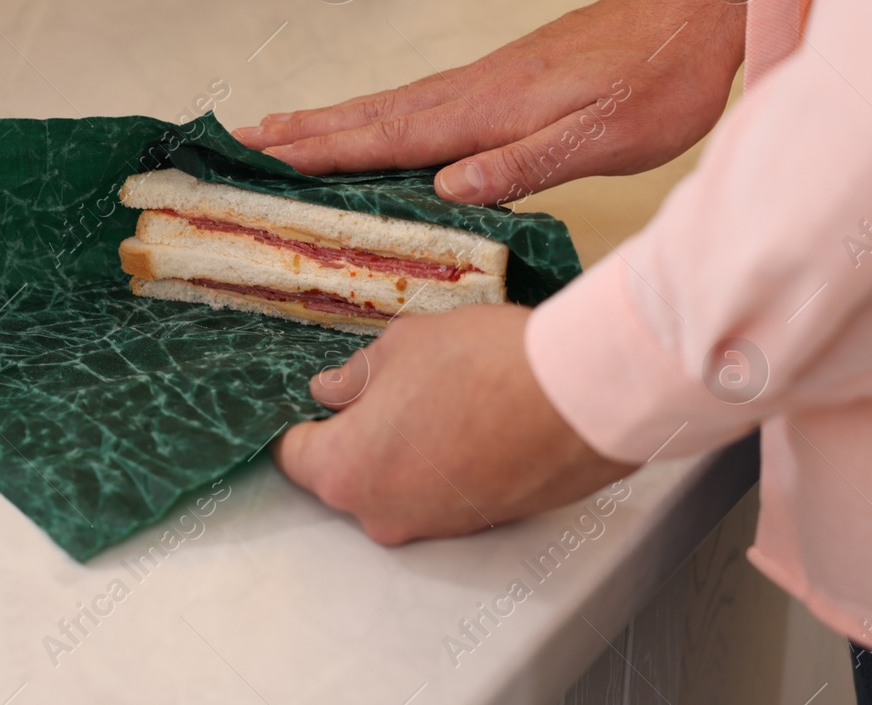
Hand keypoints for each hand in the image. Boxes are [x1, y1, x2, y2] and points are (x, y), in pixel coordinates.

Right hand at [234, 0, 744, 204]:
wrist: (698, 8)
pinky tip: (362, 122)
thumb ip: (528, 162)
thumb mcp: (609, 137)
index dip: (322, 151)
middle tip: (237, 140)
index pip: (389, 135)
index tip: (262, 157)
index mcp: (491, 108)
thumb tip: (448, 187)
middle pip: (369, 113)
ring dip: (325, 119)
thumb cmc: (662, 79)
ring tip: (273, 129)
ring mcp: (482, 78)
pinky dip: (370, 112)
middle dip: (301, 130)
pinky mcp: (499, 77)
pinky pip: (414, 100)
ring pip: (386, 103)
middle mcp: (473, 87)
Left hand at [273, 305, 634, 543]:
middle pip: (344, 474)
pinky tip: (466, 420)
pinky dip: (441, 463)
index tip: (310, 400)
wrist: (578, 399)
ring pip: (394, 485)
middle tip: (378, 387)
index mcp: (345, 470)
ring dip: (401, 449)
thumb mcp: (401, 346)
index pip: (293, 455)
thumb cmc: (482, 365)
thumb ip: (357, 375)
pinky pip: (438, 493)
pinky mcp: (477, 525)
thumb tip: (333, 390)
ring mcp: (431, 526)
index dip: (298, 421)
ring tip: (432, 397)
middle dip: (353, 434)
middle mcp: (381, 513)